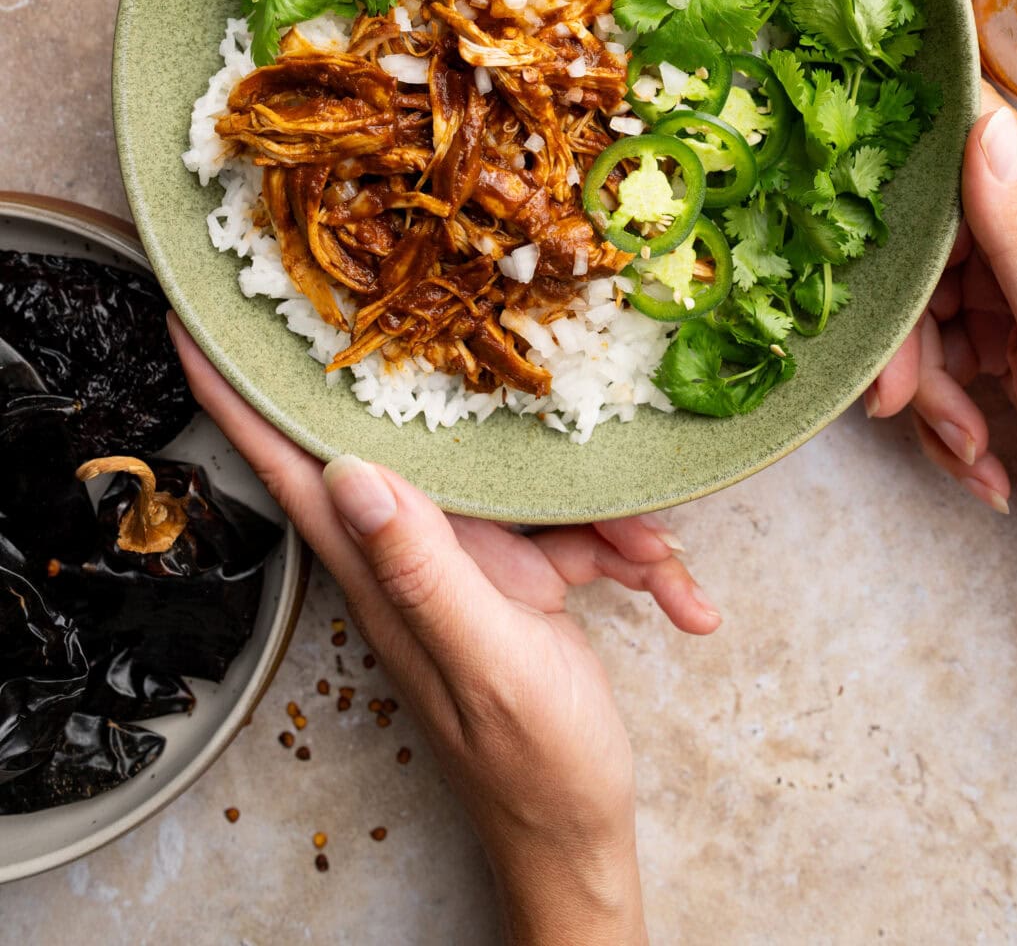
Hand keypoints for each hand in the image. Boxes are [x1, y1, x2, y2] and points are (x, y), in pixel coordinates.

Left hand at [168, 318, 718, 945]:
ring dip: (606, 522)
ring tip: (654, 566)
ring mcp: (475, 563)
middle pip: (421, 444)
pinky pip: (584, 535)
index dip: (241, 401)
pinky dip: (638, 562)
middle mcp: (419, 553)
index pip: (296, 472)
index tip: (193, 329)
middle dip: (470, 400)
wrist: (581, 834)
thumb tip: (352, 472)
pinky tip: (683, 606)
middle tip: (472, 321)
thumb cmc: (532, 767)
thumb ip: (423, 571)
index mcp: (386, 572)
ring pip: (531, 486)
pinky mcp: (527, 574)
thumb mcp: (486, 662)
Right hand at [866, 84, 1016, 510]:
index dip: (893, 165)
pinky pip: (936, 354)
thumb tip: (984, 130)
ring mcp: (1013, 286)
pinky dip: (942, 412)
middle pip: (917, 242)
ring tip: (965, 442)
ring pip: (915, 306)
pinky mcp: (1000, 334)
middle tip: (898, 399)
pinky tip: (976, 453)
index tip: (842, 215)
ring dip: (924, 387)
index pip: (959, 140)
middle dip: (901, 330)